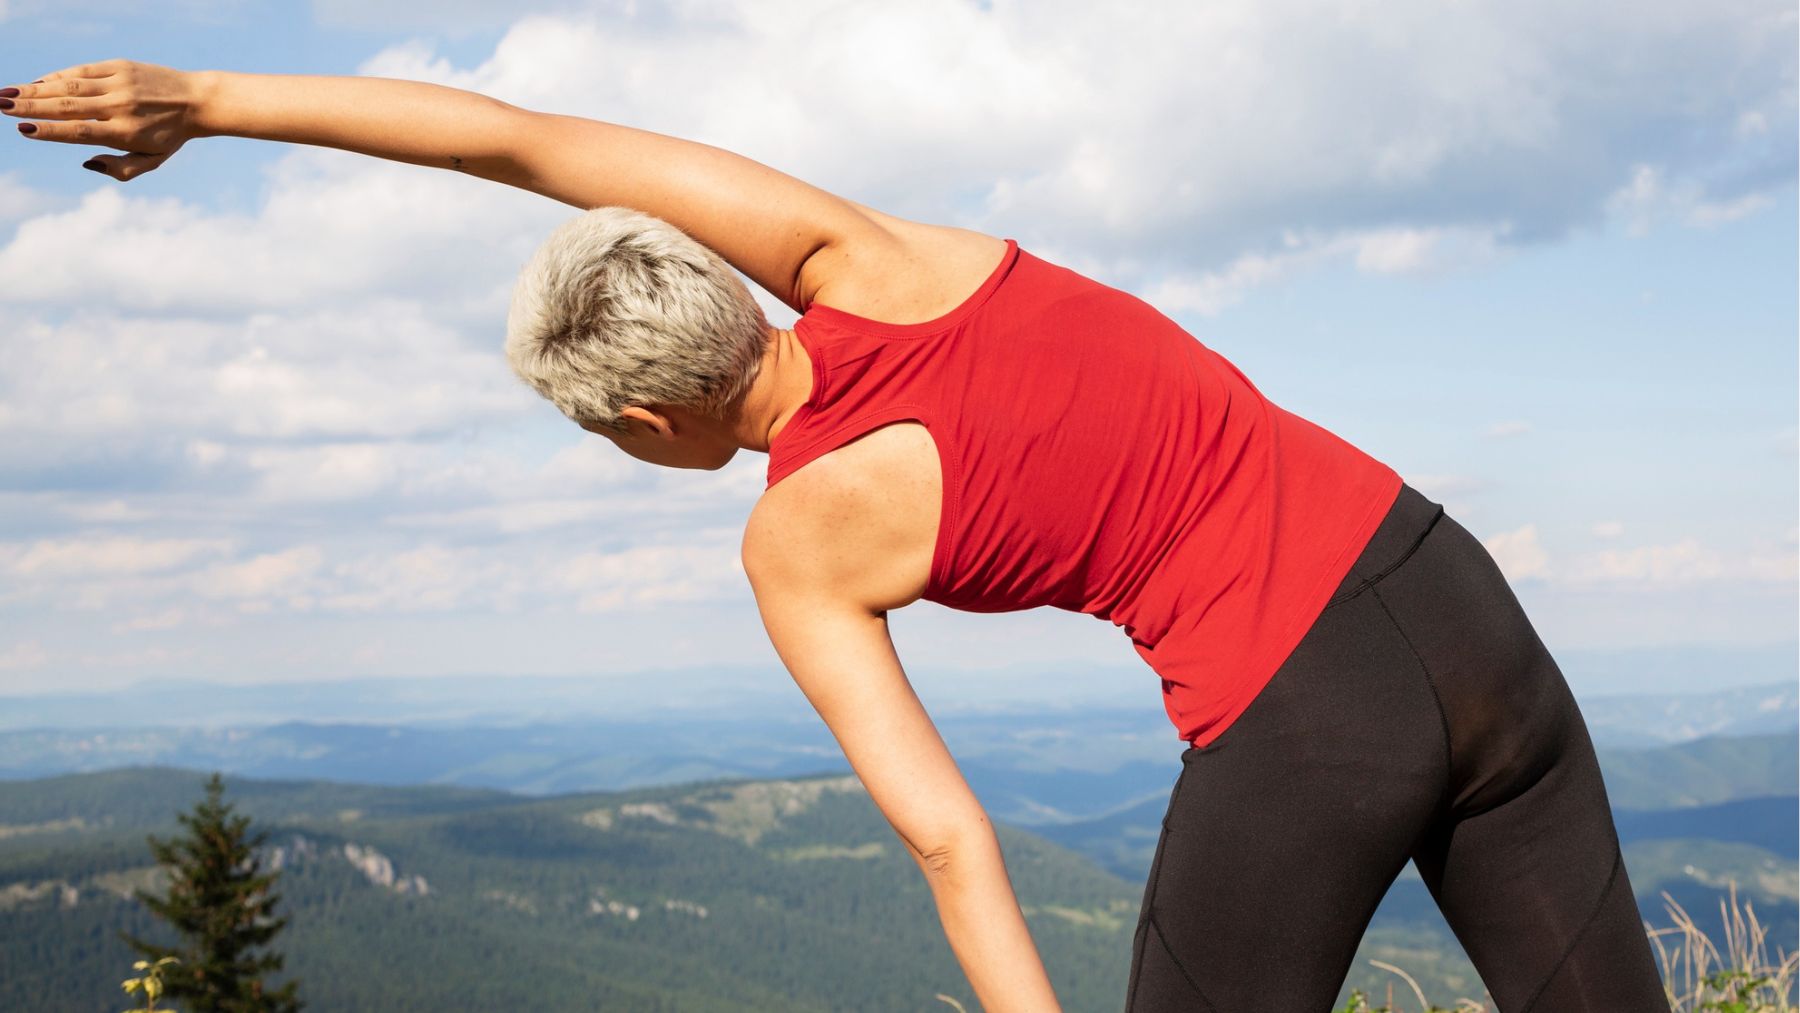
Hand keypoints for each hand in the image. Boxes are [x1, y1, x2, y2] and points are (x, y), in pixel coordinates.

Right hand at [3, 58, 204, 180]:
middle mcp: (121, 106)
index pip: (81, 132)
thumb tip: (86, 163)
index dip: (51, 131)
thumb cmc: (170, 136)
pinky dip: (57, 77)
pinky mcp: (120, 67)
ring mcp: (120, 84)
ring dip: (35, 89)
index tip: (24, 129)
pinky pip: (82, 72)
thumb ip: (121, 169)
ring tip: (7, 94)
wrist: (197, 101)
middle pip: (68, 107)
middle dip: (30, 106)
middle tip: (0, 106)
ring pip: (70, 86)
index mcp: (126, 132)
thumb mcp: (152, 161)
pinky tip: (37, 83)